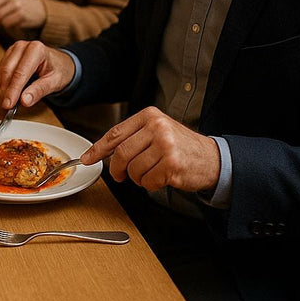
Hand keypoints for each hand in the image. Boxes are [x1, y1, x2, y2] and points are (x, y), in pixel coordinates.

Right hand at [0, 40, 75, 109]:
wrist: (59, 63)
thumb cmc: (58, 70)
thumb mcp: (54, 82)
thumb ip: (39, 91)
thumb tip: (24, 100)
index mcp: (36, 50)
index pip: (20, 73)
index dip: (13, 90)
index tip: (9, 104)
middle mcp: (23, 47)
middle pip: (8, 71)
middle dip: (7, 90)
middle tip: (9, 105)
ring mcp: (14, 49)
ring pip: (1, 71)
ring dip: (5, 87)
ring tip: (15, 97)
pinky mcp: (8, 55)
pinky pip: (0, 71)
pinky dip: (4, 83)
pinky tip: (13, 88)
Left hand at [80, 107, 220, 192]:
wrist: (213, 159)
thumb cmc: (180, 146)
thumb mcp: (157, 132)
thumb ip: (132, 137)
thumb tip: (100, 151)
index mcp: (150, 116)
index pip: (116, 134)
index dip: (98, 149)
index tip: (86, 158)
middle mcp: (157, 128)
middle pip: (121, 154)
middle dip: (117, 169)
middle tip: (120, 176)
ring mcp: (165, 146)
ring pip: (133, 170)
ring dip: (138, 178)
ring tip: (151, 173)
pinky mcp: (172, 165)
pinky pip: (148, 181)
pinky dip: (150, 184)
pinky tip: (162, 178)